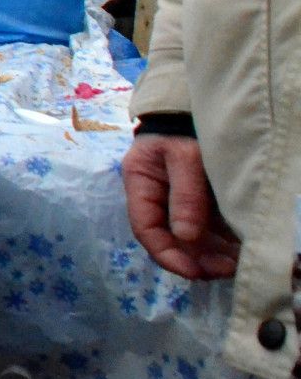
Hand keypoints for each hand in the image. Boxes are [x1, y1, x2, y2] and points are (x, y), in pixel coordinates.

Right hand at [123, 134, 238, 279]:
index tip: (193, 271)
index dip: (167, 254)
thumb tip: (186, 237)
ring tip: (236, 265)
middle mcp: (155, 198)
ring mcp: (177, 201)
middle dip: (194, 259)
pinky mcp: (198, 202)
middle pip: (169, 238)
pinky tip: (238, 251)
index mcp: (140, 184)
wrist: (195, 107)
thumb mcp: (185, 157)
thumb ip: (185, 195)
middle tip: (224, 271)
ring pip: (190, 238)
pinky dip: (221, 244)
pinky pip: (207, 229)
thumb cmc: (184, 127)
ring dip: (211, 255)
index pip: (146, 228)